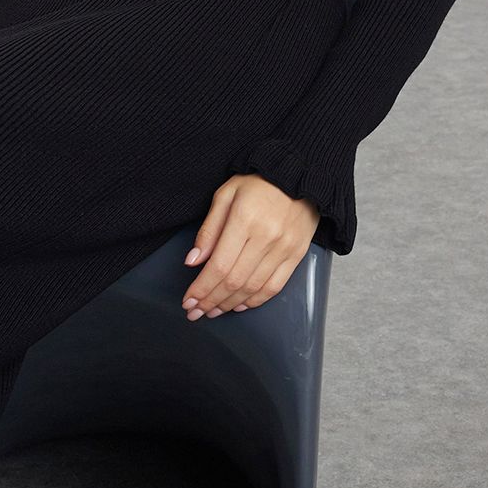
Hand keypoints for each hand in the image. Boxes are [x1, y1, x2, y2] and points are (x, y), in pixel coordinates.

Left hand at [180, 174, 319, 317]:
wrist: (299, 176)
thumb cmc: (259, 182)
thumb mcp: (225, 195)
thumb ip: (209, 229)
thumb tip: (194, 261)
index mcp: (244, 220)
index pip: (219, 265)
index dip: (201, 288)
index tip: (188, 300)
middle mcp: (266, 237)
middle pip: (234, 281)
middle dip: (211, 301)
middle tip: (195, 312)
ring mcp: (284, 248)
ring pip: (253, 288)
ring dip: (230, 304)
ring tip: (213, 311)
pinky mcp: (297, 255)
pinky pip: (274, 287)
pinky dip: (255, 300)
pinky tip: (239, 305)